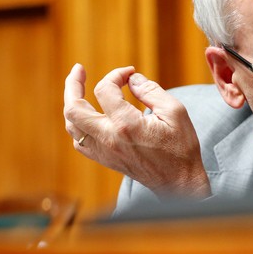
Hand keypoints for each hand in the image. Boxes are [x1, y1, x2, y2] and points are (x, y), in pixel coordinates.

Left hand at [63, 64, 210, 197]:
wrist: (179, 182)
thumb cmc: (180, 148)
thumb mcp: (175, 112)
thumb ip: (151, 91)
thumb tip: (132, 78)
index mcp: (126, 124)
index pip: (105, 90)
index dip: (115, 75)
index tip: (129, 73)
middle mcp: (109, 139)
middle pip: (73, 108)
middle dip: (73, 84)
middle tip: (79, 70)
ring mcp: (104, 152)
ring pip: (72, 126)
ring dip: (73, 105)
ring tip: (79, 91)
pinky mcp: (105, 160)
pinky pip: (80, 142)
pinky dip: (79, 126)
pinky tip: (89, 118)